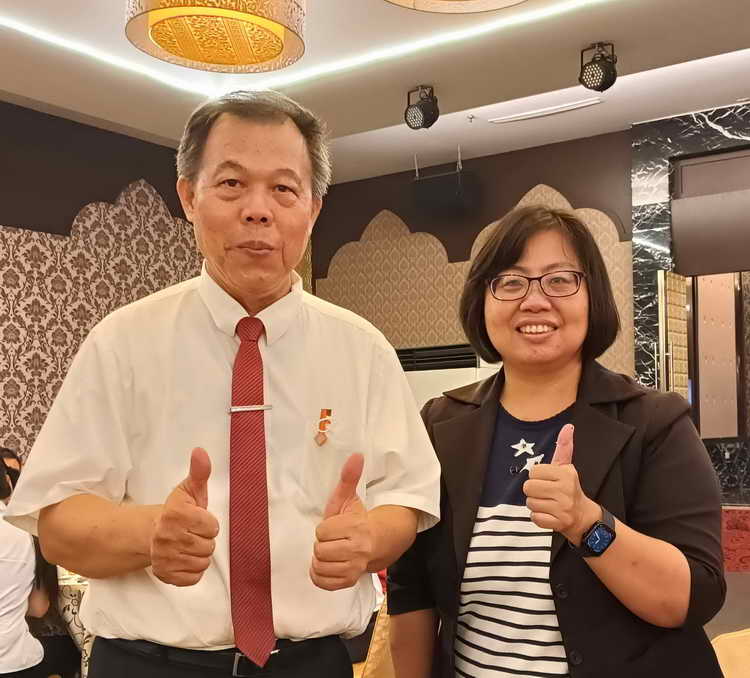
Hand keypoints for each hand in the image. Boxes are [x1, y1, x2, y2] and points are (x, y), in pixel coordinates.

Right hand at [151, 448, 219, 585]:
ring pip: (203, 562)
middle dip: (205, 539)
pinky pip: (194, 578)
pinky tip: (185, 558)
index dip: (209, 523)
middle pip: (208, 546)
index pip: (212, 526)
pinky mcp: (165, 575)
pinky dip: (193, 570)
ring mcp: (164, 558)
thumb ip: (200, 472)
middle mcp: (166, 537)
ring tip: (189, 544)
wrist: (153, 532)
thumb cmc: (178, 510)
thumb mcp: (190, 489)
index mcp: (175, 514)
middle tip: (193, 533)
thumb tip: (200, 452)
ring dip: (200, 554)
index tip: (198, 520)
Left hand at [310, 453, 372, 590]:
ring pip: (319, 567)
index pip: (322, 531)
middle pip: (320, 550)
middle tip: (332, 540)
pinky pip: (322, 582)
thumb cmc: (357, 519)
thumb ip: (349, 477)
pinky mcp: (349, 581)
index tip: (334, 526)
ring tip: (330, 551)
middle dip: (322, 544)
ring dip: (320, 559)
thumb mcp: (350, 498)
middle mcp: (357, 550)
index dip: (324, 528)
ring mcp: (354, 568)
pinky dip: (320, 575)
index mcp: (356, 528)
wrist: (377, 542)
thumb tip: (356, 455)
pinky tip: (328, 564)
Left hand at [522, 424, 599, 544]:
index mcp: (566, 474)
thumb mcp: (566, 466)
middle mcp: (565, 490)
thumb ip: (564, 447)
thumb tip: (568, 426)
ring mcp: (563, 508)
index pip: (533, 471)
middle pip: (528, 488)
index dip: (537, 476)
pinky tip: (548, 514)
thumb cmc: (568, 487)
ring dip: (536, 504)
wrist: (582, 516)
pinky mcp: (559, 523)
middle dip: (533, 491)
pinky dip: (538, 517)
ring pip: (530, 503)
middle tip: (545, 493)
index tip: (547, 480)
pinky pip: (535, 518)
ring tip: (548, 503)